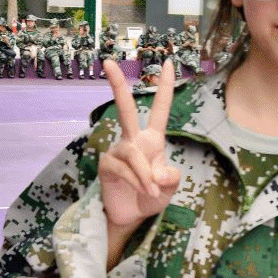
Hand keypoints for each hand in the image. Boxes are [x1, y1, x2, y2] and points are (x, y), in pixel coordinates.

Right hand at [98, 58, 180, 233]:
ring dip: (146, 175)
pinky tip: (144, 191)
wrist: (131, 216)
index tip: (170, 62)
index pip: (160, 109)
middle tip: (108, 61)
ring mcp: (118, 151)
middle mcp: (133, 139)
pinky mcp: (106, 165)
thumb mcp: (169, 189)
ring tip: (153, 191)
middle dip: (117, 85)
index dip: (165, 87)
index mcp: (152, 139)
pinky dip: (137, 181)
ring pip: (134, 153)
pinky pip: (124, 169)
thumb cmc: (151, 197)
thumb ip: (171, 179)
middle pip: (126, 109)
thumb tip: (160, 173)